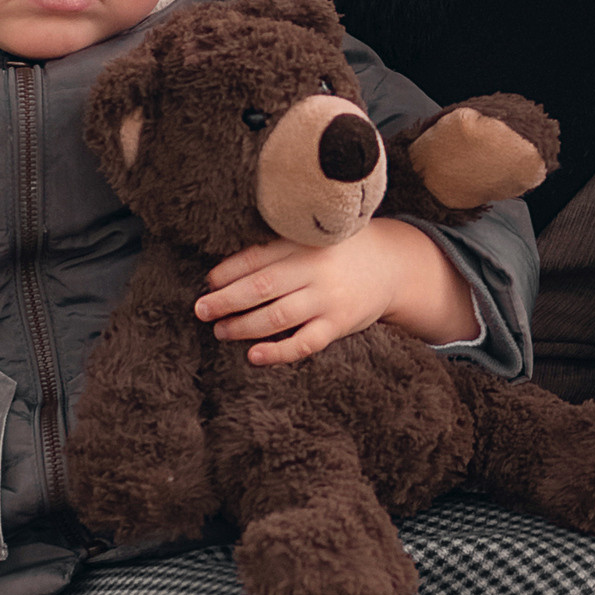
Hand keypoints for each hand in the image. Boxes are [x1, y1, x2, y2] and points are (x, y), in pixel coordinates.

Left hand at [198, 222, 479, 362]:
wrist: (393, 266)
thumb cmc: (339, 253)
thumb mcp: (312, 238)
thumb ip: (277, 248)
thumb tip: (224, 271)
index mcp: (304, 242)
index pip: (257, 257)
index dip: (228, 272)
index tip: (208, 282)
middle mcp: (315, 269)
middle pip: (261, 287)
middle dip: (226, 300)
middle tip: (201, 310)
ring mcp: (328, 298)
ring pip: (278, 317)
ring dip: (243, 326)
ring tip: (220, 331)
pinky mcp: (340, 324)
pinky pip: (304, 343)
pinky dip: (278, 352)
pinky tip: (255, 356)